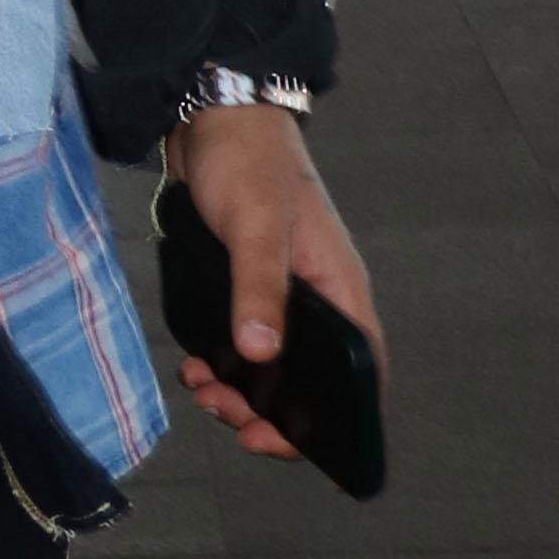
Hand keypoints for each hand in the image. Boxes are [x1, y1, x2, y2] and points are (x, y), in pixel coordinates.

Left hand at [162, 95, 380, 459]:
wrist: (214, 116)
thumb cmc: (248, 162)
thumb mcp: (256, 226)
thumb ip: (259, 288)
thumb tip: (262, 356)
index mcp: (339, 288)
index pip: (363, 371)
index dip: (337, 420)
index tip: (284, 441)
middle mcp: (318, 300)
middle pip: (313, 383)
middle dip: (271, 413)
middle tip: (227, 415)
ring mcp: (283, 296)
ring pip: (274, 370)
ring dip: (241, 393)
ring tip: (204, 390)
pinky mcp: (248, 290)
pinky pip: (244, 348)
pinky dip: (222, 368)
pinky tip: (195, 367)